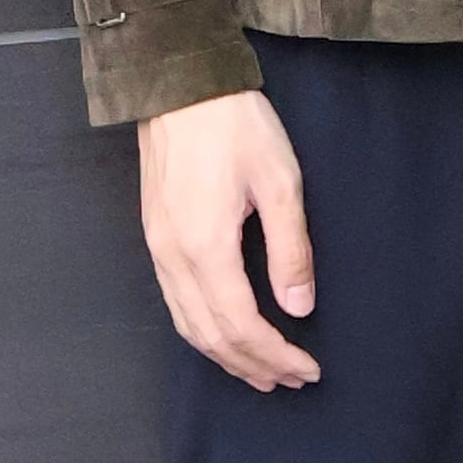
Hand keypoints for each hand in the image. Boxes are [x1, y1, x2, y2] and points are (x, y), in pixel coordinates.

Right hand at [138, 90, 319, 389]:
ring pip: (187, 325)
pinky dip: (202, 331)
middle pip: (211, 336)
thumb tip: (298, 307)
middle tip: (292, 379)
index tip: (308, 368)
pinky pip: (175, 302)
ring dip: (225, 355)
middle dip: (253, 365)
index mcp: (206, 246)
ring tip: (260, 372)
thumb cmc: (234, 124)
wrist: (180, 83)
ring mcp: (157, 248)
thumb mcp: (280, 182)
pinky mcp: (154, 236)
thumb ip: (291, 250)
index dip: (276, 354)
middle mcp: (173, 257)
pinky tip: (224, 334)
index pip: (241, 325)